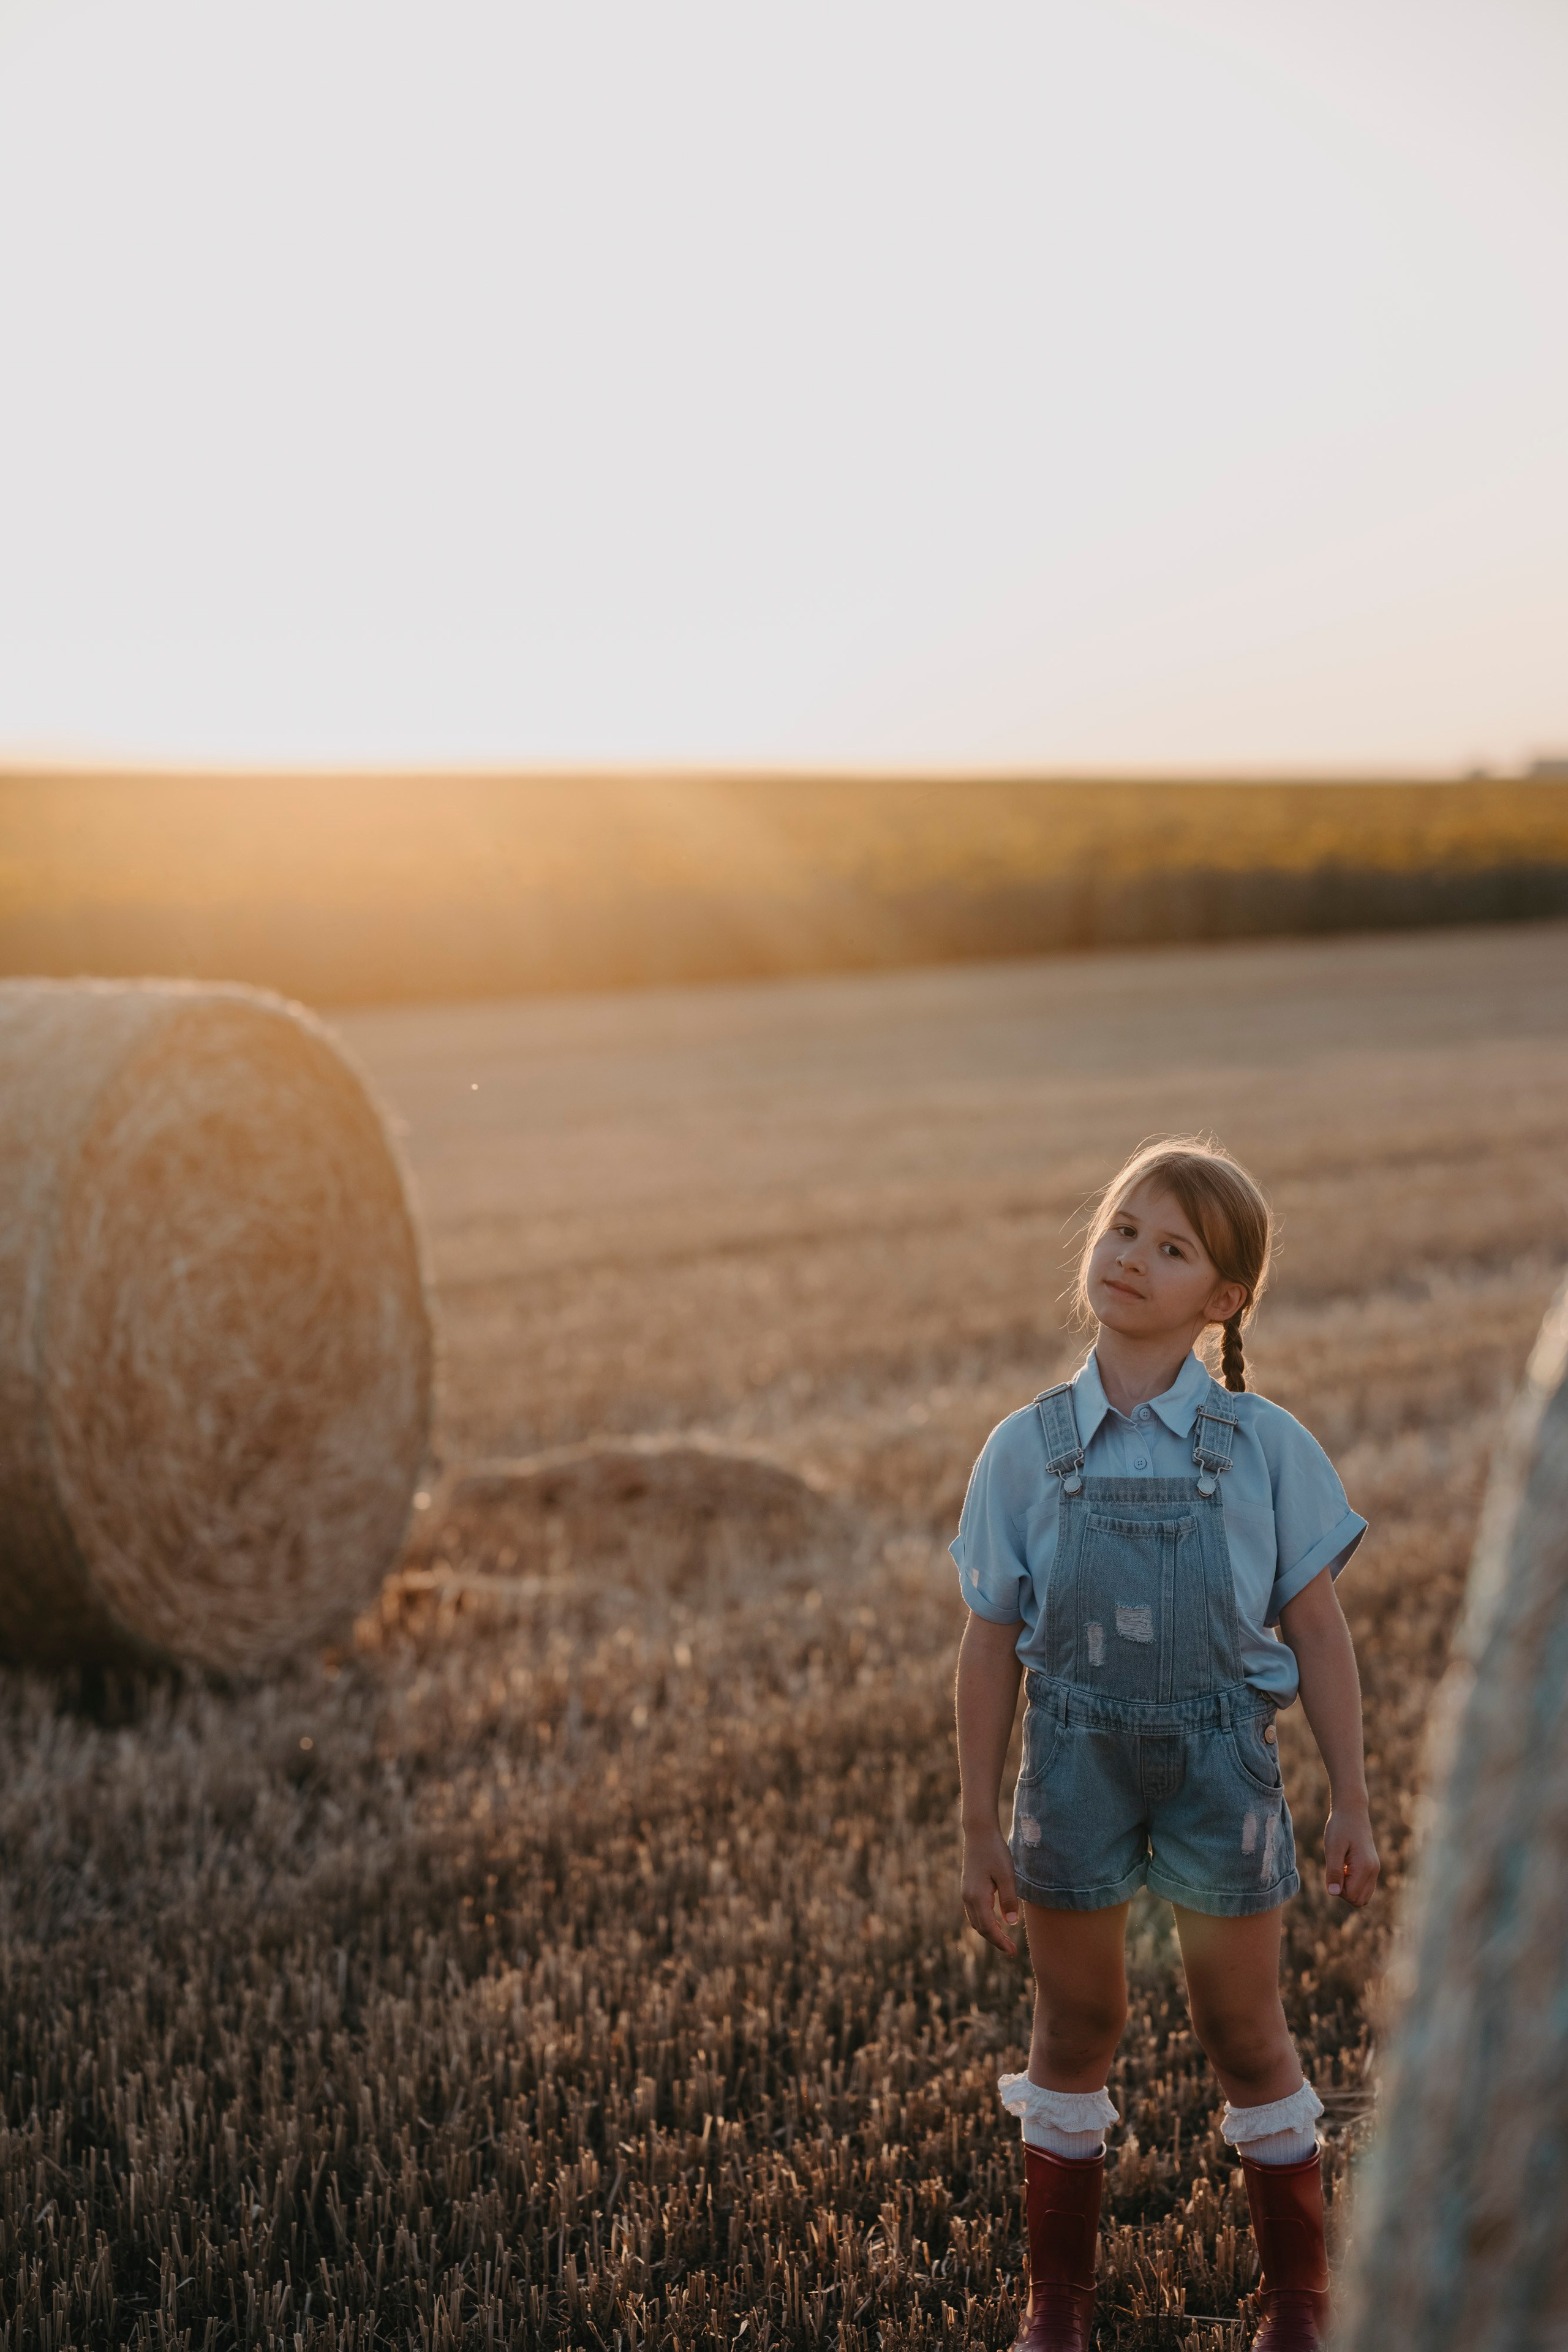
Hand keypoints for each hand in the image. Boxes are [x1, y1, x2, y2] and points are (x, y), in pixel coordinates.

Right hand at [962, 1824, 1020, 1956]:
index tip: (1013, 1952)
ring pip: (976, 1921)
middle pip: (980, 1928)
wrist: (979, 1832)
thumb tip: (1011, 1924)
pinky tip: (996, 1921)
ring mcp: (966, 1892)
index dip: (1000, 1942)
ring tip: (1005, 1939)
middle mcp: (968, 1897)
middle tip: (1012, 1950)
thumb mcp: (1007, 1875)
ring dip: (989, 1932)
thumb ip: (1009, 1900)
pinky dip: (984, 1921)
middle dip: (995, 1940)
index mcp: (977, 1897)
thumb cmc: (995, 1851)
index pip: (988, 1928)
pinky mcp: (968, 1887)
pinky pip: (974, 1912)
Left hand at [1324, 1800, 1378, 1906]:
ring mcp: (1375, 1869)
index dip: (1337, 1889)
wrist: (1352, 1811)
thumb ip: (1333, 1872)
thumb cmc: (1340, 1827)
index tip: (1333, 1871)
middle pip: (1358, 1900)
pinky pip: (1364, 1887)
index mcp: (1365, 1867)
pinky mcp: (1372, 1867)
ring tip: (1341, 1868)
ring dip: (1349, 1888)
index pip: (1352, 1896)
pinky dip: (1353, 1883)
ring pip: (1363, 1896)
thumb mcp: (1332, 1848)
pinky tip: (1346, 1867)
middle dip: (1344, 1892)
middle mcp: (1374, 1871)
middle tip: (1336, 1870)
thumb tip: (1333, 1893)